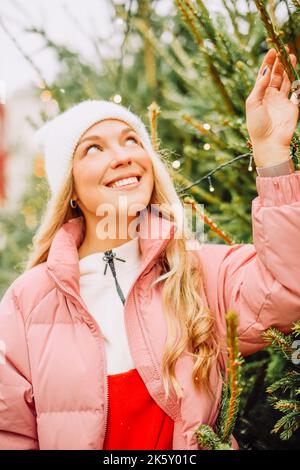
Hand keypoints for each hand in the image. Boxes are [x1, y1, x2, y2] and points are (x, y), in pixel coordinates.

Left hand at [245, 47, 298, 166]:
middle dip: (280, 62)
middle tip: (284, 50)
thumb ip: (259, 86)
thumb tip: (265, 70)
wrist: (269, 142)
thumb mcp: (253, 103)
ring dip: (289, 69)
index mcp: (260, 95)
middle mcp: (271, 97)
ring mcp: (283, 101)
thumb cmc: (257, 125)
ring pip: (287, 81)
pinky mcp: (293, 107)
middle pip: (277, 75)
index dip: (268, 62)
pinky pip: (297, 93)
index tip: (272, 50)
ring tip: (291, 56)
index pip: (265, 75)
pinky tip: (297, 75)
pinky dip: (298, 84)